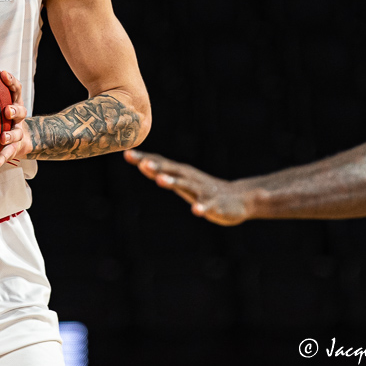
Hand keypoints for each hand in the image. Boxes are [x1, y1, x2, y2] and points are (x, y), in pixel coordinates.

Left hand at [0, 70, 32, 170]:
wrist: (22, 140)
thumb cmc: (1, 118)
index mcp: (14, 103)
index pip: (16, 89)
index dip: (11, 81)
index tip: (3, 74)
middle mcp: (18, 118)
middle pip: (21, 111)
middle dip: (14, 110)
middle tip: (7, 111)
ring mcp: (18, 134)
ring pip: (16, 134)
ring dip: (10, 136)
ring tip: (3, 138)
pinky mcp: (14, 150)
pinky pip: (5, 156)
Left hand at [124, 150, 250, 225]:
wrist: (237, 199)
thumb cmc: (203, 189)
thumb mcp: (181, 180)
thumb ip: (162, 171)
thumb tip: (140, 162)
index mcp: (181, 173)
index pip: (160, 163)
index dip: (144, 159)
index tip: (127, 154)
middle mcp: (190, 178)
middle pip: (171, 171)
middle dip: (156, 167)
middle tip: (142, 164)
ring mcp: (203, 191)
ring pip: (186, 186)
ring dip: (173, 182)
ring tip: (160, 180)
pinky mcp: (215, 205)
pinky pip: (208, 206)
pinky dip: (202, 208)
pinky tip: (196, 210)